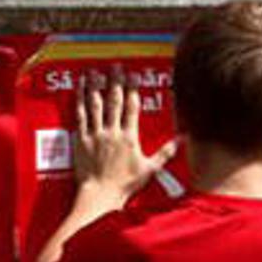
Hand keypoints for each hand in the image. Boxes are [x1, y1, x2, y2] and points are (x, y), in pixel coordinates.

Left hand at [74, 67, 178, 202]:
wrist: (100, 196)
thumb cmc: (124, 185)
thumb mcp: (150, 169)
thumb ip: (166, 152)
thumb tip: (182, 140)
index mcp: (129, 137)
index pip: (132, 107)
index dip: (133, 88)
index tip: (133, 74)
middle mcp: (112, 132)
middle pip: (114, 101)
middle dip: (115, 82)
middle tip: (115, 66)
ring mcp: (95, 135)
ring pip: (95, 105)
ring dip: (96, 87)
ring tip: (96, 72)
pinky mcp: (81, 141)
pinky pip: (80, 117)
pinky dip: (80, 101)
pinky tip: (80, 89)